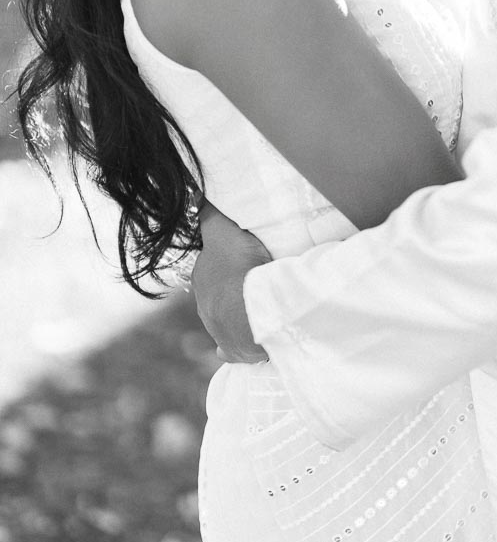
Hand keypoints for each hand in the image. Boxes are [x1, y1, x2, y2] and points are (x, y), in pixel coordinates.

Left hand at [191, 202, 272, 363]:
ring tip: (256, 305)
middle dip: (230, 286)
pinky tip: (239, 344)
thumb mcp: (223, 232)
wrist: (251, 314)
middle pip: (218, 292)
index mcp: (203, 277)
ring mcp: (219, 329)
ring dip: (236, 311)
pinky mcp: (234, 349)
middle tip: (253, 277)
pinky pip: (232, 348)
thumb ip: (211, 214)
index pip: (210, 264)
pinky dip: (234, 346)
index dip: (224, 257)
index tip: (241, 253)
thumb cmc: (238, 269)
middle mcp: (206, 305)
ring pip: (225, 317)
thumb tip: (195, 192)